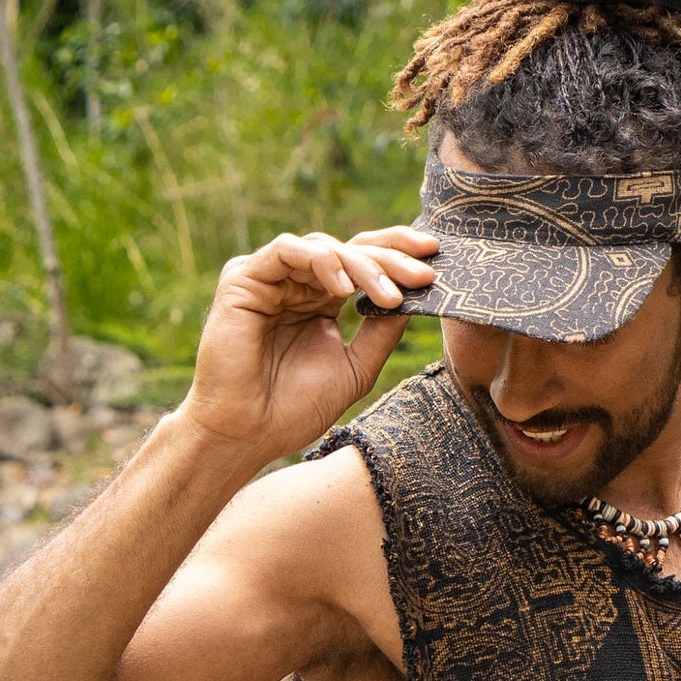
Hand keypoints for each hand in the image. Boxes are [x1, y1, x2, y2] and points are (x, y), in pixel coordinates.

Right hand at [177, 226, 438, 460]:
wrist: (248, 433)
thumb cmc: (295, 409)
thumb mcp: (355, 369)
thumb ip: (382, 333)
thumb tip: (415, 301)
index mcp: (321, 301)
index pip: (363, 264)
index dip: (397, 255)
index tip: (436, 259)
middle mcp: (297, 284)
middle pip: (350, 250)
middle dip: (391, 258)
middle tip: (424, 273)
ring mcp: (271, 278)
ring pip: (325, 248)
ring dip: (363, 266)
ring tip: (389, 296)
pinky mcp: (244, 278)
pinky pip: (287, 251)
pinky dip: (320, 262)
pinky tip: (343, 288)